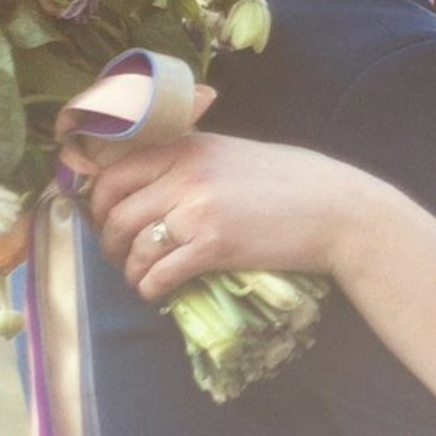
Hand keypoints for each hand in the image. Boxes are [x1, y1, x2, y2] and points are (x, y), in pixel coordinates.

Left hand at [85, 131, 366, 302]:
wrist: (336, 209)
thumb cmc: (290, 181)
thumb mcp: (230, 153)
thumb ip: (187, 162)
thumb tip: (141, 186)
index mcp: (187, 145)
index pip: (114, 173)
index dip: (98, 204)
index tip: (106, 221)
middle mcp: (186, 172)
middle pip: (115, 214)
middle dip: (109, 243)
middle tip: (121, 256)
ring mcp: (198, 209)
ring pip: (133, 248)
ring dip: (130, 271)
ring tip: (141, 277)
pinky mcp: (214, 246)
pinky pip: (158, 274)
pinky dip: (150, 288)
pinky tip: (159, 290)